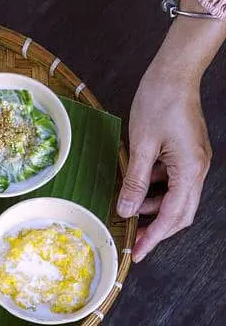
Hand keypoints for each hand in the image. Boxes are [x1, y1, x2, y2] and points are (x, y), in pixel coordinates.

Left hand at [117, 68, 210, 261]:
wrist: (174, 74)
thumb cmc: (159, 102)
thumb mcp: (141, 145)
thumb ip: (135, 181)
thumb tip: (128, 210)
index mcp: (190, 170)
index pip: (174, 215)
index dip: (155, 236)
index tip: (138, 251)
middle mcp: (198, 169)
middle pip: (181, 212)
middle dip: (158, 228)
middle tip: (134, 240)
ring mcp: (194, 161)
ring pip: (176, 197)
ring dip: (154, 206)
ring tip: (128, 207)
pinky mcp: (187, 153)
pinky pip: (172, 180)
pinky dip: (156, 188)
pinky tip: (136, 185)